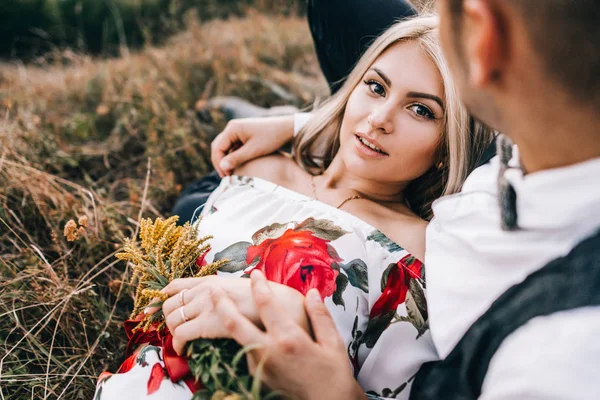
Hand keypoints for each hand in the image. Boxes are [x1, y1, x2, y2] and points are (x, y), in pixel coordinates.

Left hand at [161, 275, 307, 354]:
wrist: (280, 306)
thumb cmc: (262, 300)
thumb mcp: (236, 288)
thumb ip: (218, 292)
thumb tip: (206, 300)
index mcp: (210, 281)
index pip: (174, 286)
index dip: (158, 298)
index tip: (149, 310)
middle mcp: (205, 290)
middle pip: (170, 304)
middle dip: (167, 319)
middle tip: (174, 330)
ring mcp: (207, 305)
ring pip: (173, 319)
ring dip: (173, 333)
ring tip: (182, 341)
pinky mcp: (210, 322)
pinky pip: (182, 334)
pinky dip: (179, 344)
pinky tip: (185, 351)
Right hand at [211, 115, 294, 176]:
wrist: (286, 128)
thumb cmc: (271, 138)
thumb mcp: (253, 151)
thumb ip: (237, 159)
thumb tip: (222, 167)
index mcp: (232, 128)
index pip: (218, 147)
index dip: (219, 163)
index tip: (225, 176)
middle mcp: (232, 127)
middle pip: (218, 146)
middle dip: (220, 162)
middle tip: (225, 176)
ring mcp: (238, 130)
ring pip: (225, 147)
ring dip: (226, 159)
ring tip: (231, 173)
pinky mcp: (243, 134)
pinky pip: (233, 146)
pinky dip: (233, 156)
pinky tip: (237, 166)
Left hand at [211, 270, 365, 399]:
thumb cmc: (334, 374)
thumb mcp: (333, 342)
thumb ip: (319, 315)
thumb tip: (312, 293)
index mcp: (288, 338)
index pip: (266, 304)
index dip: (258, 285)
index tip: (255, 273)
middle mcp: (269, 351)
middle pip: (234, 323)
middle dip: (221, 304)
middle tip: (213, 290)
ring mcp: (260, 366)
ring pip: (237, 340)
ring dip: (227, 322)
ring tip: (222, 308)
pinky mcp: (258, 378)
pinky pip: (246, 353)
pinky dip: (242, 340)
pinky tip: (245, 333)